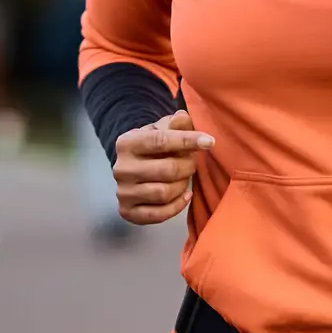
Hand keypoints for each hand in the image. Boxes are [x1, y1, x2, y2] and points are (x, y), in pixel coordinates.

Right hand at [112, 110, 213, 225]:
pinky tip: (185, 195)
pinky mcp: (127, 211)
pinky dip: (177, 206)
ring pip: (164, 193)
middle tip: (193, 163)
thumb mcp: (161, 129)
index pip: (160, 141)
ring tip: (184, 178)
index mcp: (127, 143)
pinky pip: (159, 214)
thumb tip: (183, 118)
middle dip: (187, 166)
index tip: (210, 141)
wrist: (131, 167)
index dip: (187, 140)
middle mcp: (121, 168)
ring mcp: (123, 192)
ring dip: (182, 186)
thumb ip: (175, 124)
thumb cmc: (151, 146)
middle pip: (167, 170)